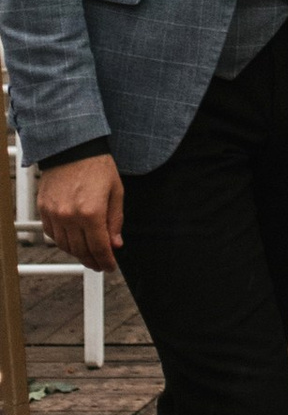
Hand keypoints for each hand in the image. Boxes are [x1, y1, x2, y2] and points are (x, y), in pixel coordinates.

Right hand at [36, 152, 121, 270]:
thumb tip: (116, 244)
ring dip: (77, 253)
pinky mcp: (44, 210)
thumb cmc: (97, 166)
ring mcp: (54, 214)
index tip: (110, 266)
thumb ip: (115, 221)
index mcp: (92, 212)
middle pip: (81, 251)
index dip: (106, 261)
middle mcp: (70, 216)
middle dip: (92, 260)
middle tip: (100, 263)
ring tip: (88, 253)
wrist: (73, 148)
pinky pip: (52, 234)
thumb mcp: (116, 192)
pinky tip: (72, 240)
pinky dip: (63, 241)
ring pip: (65, 246)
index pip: (99, 248)